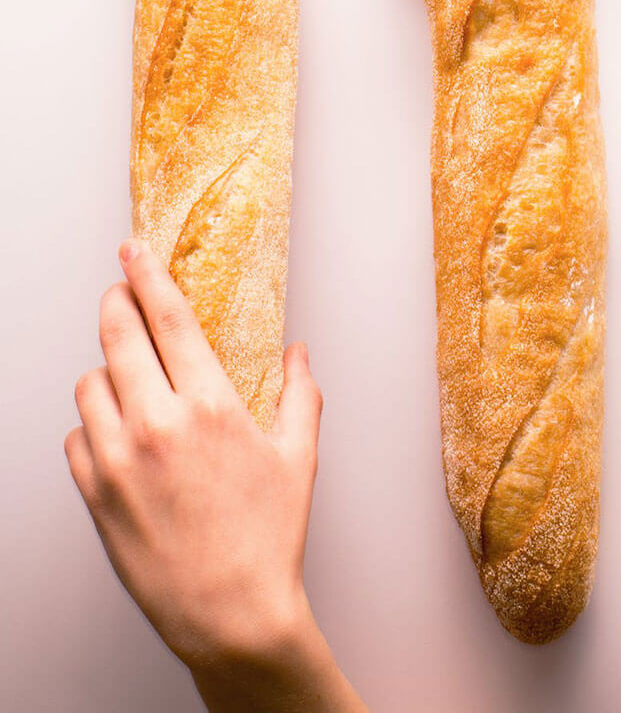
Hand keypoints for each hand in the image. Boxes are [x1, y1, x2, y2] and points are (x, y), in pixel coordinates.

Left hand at [65, 240, 366, 712]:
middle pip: (116, 333)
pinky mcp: (93, 493)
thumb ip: (299, 393)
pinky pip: (75, 436)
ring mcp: (117, 459)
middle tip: (122, 296)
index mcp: (210, 404)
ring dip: (107, 371)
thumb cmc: (267, 538)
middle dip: (116, 302)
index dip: (146, 273)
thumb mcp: (298, 458)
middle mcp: (157, 423)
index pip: (167, 315)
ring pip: (89, 382)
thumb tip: (298, 352)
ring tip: (130, 383)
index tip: (133, 251)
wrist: (230, 615)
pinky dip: (92, 428)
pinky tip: (119, 438)